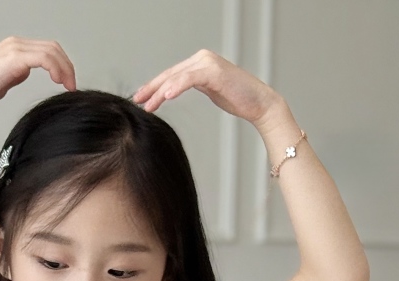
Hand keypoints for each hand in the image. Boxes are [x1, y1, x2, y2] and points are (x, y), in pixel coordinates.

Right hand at [0, 37, 75, 114]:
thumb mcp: (5, 79)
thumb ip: (17, 73)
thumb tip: (27, 72)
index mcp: (15, 48)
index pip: (47, 49)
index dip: (62, 64)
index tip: (67, 83)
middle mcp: (16, 44)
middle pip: (53, 47)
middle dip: (68, 66)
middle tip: (72, 85)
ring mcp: (15, 49)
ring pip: (51, 51)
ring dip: (65, 68)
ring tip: (69, 86)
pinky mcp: (15, 58)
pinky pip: (44, 58)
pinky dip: (56, 68)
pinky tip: (59, 81)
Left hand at [133, 49, 279, 126]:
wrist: (260, 104)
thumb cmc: (239, 99)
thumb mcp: (212, 91)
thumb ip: (197, 85)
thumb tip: (180, 89)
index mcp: (200, 63)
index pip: (172, 75)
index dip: (155, 86)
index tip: (142, 98)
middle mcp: (202, 59)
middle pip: (171, 74)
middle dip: (152, 88)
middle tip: (137, 100)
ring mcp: (208, 63)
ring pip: (177, 77)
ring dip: (160, 92)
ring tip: (148, 104)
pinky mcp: (213, 72)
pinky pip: (189, 79)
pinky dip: (176, 87)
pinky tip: (166, 96)